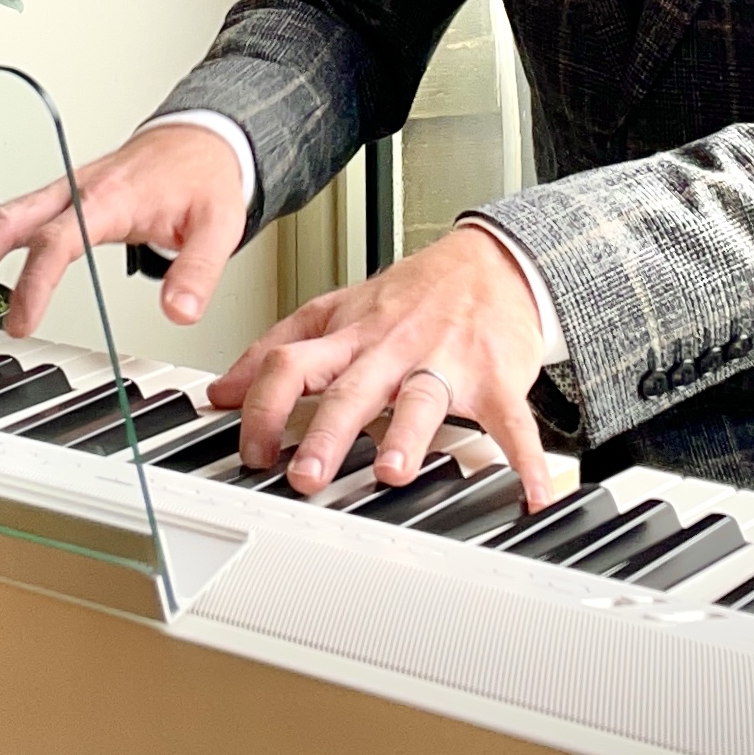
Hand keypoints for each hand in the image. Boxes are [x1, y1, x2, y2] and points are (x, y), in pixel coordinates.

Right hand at [0, 123, 247, 338]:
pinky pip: (6, 217)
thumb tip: (179, 311)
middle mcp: (76, 190)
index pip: (58, 239)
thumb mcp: (220, 222)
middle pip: (6, 220)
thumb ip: (199, 270)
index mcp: (110, 197)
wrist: (202, 136)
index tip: (17, 324)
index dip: (33, 282)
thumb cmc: (203, 176)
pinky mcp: (57, 199)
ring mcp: (62, 192)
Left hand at [208, 225, 551, 511]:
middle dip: (327, 432)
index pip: (294, 361)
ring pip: (421, 397)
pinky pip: (511, 419)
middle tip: (306, 476)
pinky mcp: (496, 374)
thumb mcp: (338, 309)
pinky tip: (533, 494)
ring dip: (407, 434)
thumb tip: (220, 390)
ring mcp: (445, 359)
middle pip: (352, 387)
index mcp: (351, 334)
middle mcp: (392, 346)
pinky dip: (525, 458)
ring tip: (393, 472)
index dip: (265, 404)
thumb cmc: (414, 294)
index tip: (253, 452)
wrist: (491, 260)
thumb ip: (279, 346)